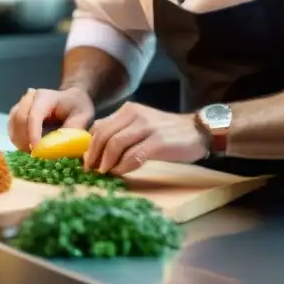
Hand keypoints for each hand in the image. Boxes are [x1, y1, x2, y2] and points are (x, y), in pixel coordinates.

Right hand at [7, 86, 94, 152]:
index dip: (33, 135)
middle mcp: (30, 98)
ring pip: (13, 125)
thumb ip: (73, 130)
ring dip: (20, 142)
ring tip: (34, 153)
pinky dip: (17, 140)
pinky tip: (29, 148)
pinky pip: (11, 128)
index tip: (38, 153)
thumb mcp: (83, 116)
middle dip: (26, 141)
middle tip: (37, 156)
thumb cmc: (77, 107)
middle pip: (20, 120)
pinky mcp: (16, 114)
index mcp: (46, 97)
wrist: (71, 98)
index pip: (34, 116)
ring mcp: (21, 104)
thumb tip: (60, 146)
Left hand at [84, 102, 208, 175]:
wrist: (197, 131)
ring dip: (106, 162)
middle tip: (90, 171)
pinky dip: (123, 166)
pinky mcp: (158, 141)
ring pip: (115, 144)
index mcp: (128, 110)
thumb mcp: (140, 125)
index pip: (99, 126)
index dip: (89, 145)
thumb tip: (96, 150)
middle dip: (93, 155)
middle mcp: (134, 114)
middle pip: (103, 135)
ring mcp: (147, 127)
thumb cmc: (166, 132)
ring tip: (104, 173)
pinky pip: (134, 155)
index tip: (86, 162)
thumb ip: (121, 132)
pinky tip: (121, 173)